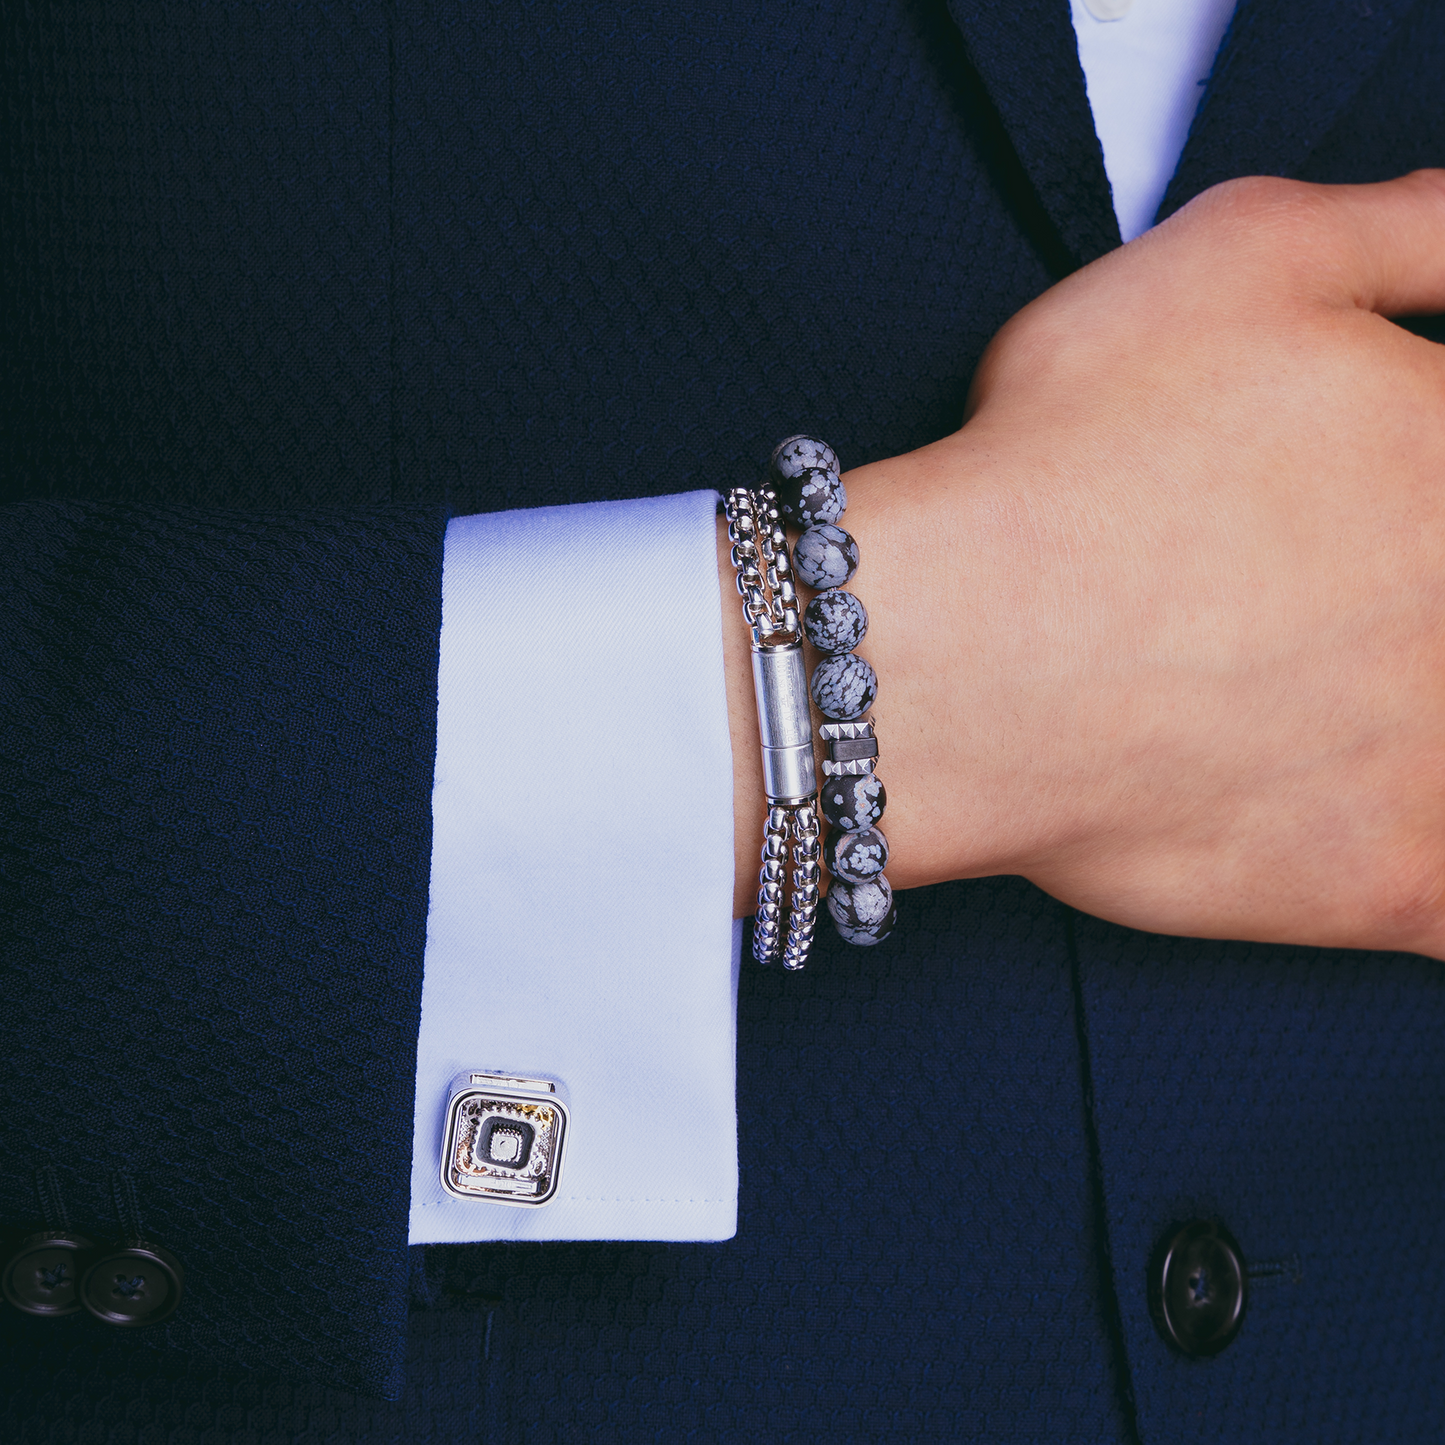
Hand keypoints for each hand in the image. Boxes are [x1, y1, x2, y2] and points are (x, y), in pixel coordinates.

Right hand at [724, 170, 1444, 957]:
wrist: (955, 653)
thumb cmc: (1068, 459)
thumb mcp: (1235, 258)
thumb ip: (1404, 230)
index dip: (1423, 479)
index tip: (1392, 512)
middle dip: (1419, 597)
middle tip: (1357, 604)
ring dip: (1428, 722)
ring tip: (1380, 700)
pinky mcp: (1388, 882)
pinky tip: (1413, 862)